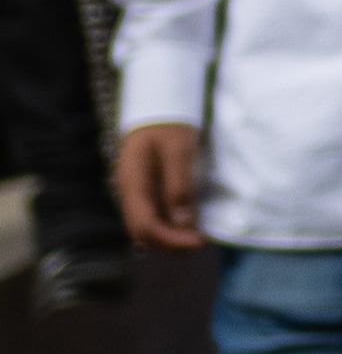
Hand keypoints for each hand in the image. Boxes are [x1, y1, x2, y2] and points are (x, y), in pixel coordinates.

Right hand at [114, 121, 202, 250]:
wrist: (158, 109)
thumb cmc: (169, 126)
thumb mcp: (178, 152)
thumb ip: (179, 185)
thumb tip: (183, 222)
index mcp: (133, 183)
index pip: (144, 225)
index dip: (170, 239)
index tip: (198, 242)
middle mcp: (129, 192)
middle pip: (142, 232)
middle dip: (169, 244)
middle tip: (200, 243)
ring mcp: (135, 193)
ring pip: (146, 228)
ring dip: (169, 238)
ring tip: (196, 237)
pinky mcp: (145, 191)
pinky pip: (152, 217)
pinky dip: (169, 227)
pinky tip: (188, 225)